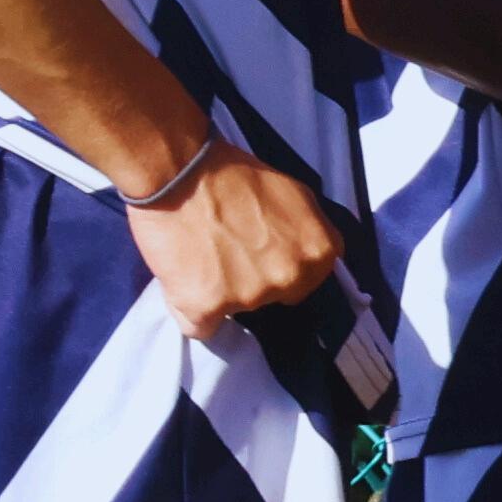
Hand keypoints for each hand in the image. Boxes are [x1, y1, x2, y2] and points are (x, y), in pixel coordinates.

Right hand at [125, 140, 349, 337]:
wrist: (181, 173)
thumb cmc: (236, 176)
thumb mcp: (296, 195)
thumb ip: (308, 231)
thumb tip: (307, 255)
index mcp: (319, 253)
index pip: (309, 280)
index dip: (284, 266)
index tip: (263, 253)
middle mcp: (291, 279)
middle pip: (276, 297)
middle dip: (257, 281)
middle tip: (231, 252)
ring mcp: (250, 296)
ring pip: (238, 310)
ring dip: (222, 293)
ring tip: (203, 257)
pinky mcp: (207, 305)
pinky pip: (201, 328)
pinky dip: (193, 313)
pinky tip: (185, 285)